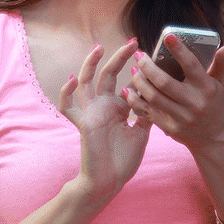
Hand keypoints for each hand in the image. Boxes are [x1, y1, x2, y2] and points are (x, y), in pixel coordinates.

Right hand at [58, 39, 152, 203]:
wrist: (109, 182)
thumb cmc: (124, 160)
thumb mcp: (141, 134)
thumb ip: (146, 114)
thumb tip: (157, 95)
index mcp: (118, 107)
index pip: (127, 82)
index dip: (138, 70)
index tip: (150, 55)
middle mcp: (104, 106)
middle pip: (108, 74)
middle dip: (119, 57)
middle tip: (133, 42)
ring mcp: (91, 113)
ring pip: (86, 82)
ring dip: (90, 64)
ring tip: (99, 47)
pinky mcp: (82, 124)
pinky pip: (69, 107)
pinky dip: (66, 93)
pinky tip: (71, 79)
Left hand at [124, 34, 223, 151]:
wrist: (214, 138)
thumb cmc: (216, 103)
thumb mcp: (221, 84)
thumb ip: (222, 63)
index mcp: (206, 88)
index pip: (192, 65)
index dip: (179, 50)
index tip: (168, 36)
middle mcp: (194, 103)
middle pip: (164, 82)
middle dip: (148, 67)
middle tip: (139, 55)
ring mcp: (182, 118)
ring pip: (153, 97)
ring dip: (139, 82)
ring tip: (133, 70)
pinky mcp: (170, 128)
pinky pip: (148, 112)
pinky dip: (136, 101)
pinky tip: (128, 90)